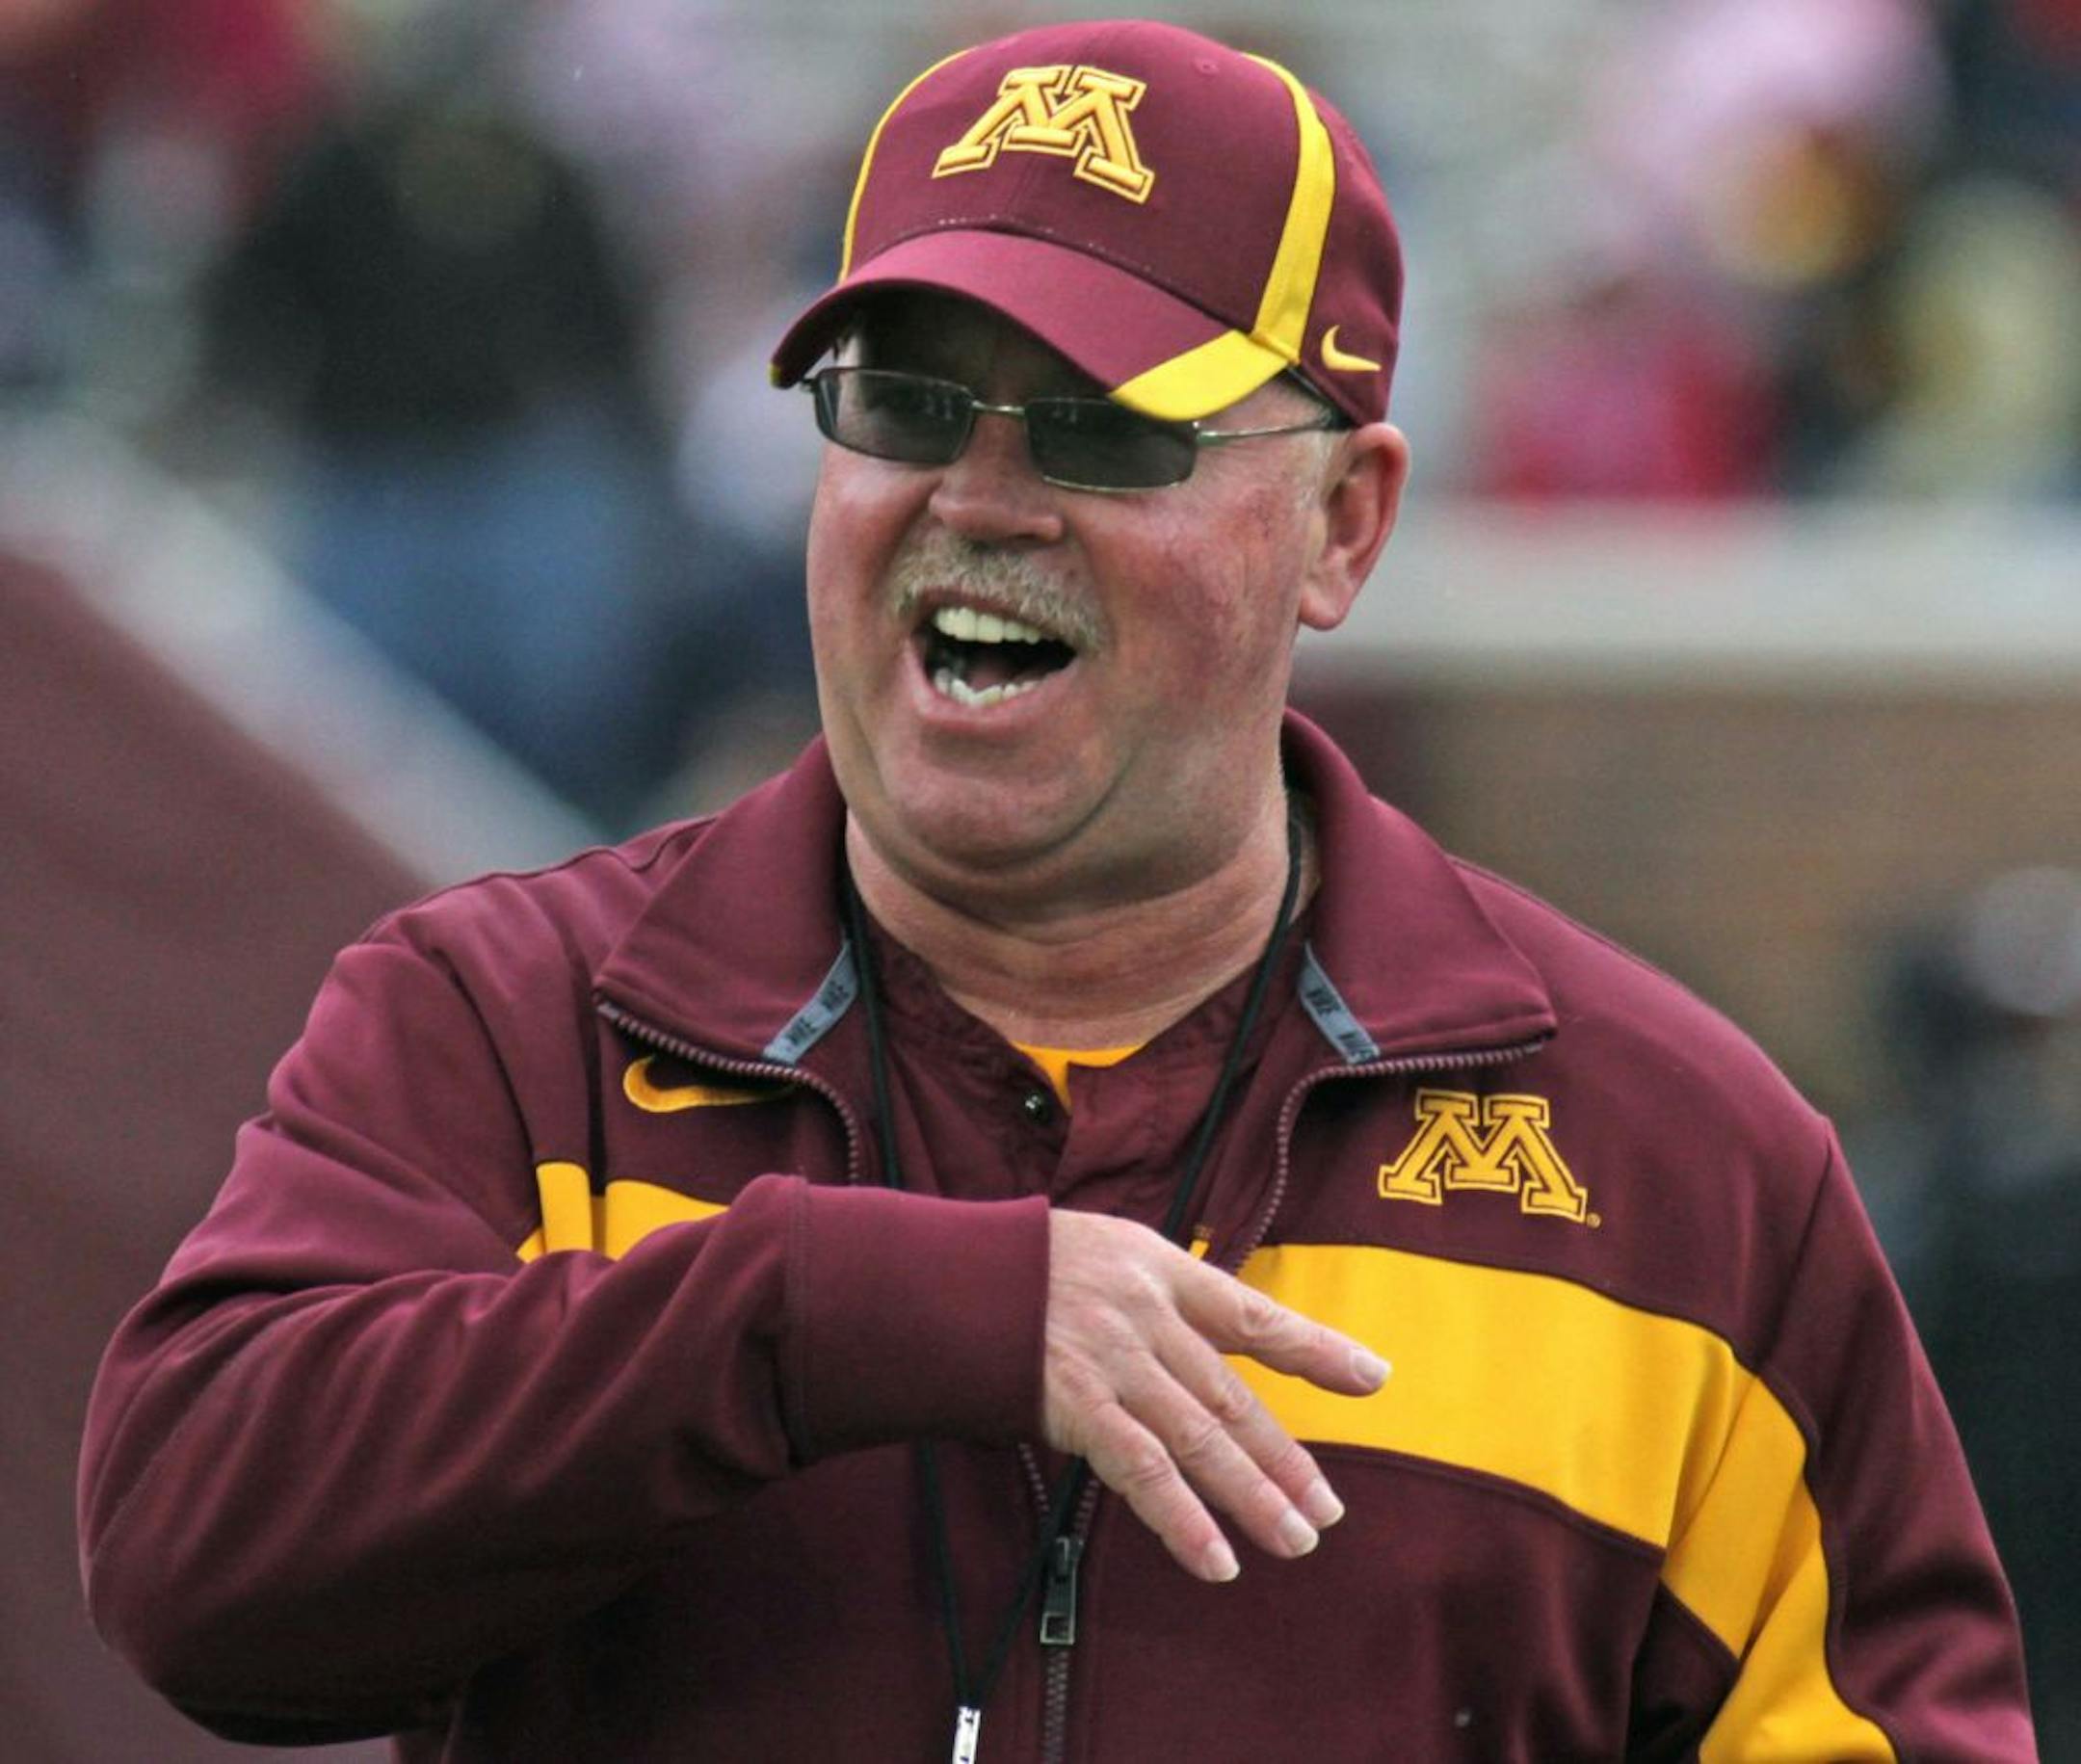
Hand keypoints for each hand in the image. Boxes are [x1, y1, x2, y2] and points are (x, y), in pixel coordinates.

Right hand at [1042, 1209, 1389, 1581]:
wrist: (940, 1275)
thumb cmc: (1017, 1267)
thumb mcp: (1100, 1253)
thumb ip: (1153, 1299)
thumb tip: (1195, 1349)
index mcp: (1160, 1271)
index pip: (1253, 1314)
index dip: (1316, 1348)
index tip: (1373, 1378)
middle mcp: (1148, 1317)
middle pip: (1233, 1396)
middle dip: (1284, 1457)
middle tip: (1327, 1511)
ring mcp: (1115, 1362)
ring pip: (1202, 1439)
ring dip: (1252, 1496)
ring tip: (1294, 1540)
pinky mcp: (1078, 1405)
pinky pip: (1142, 1470)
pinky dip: (1182, 1519)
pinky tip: (1213, 1559)